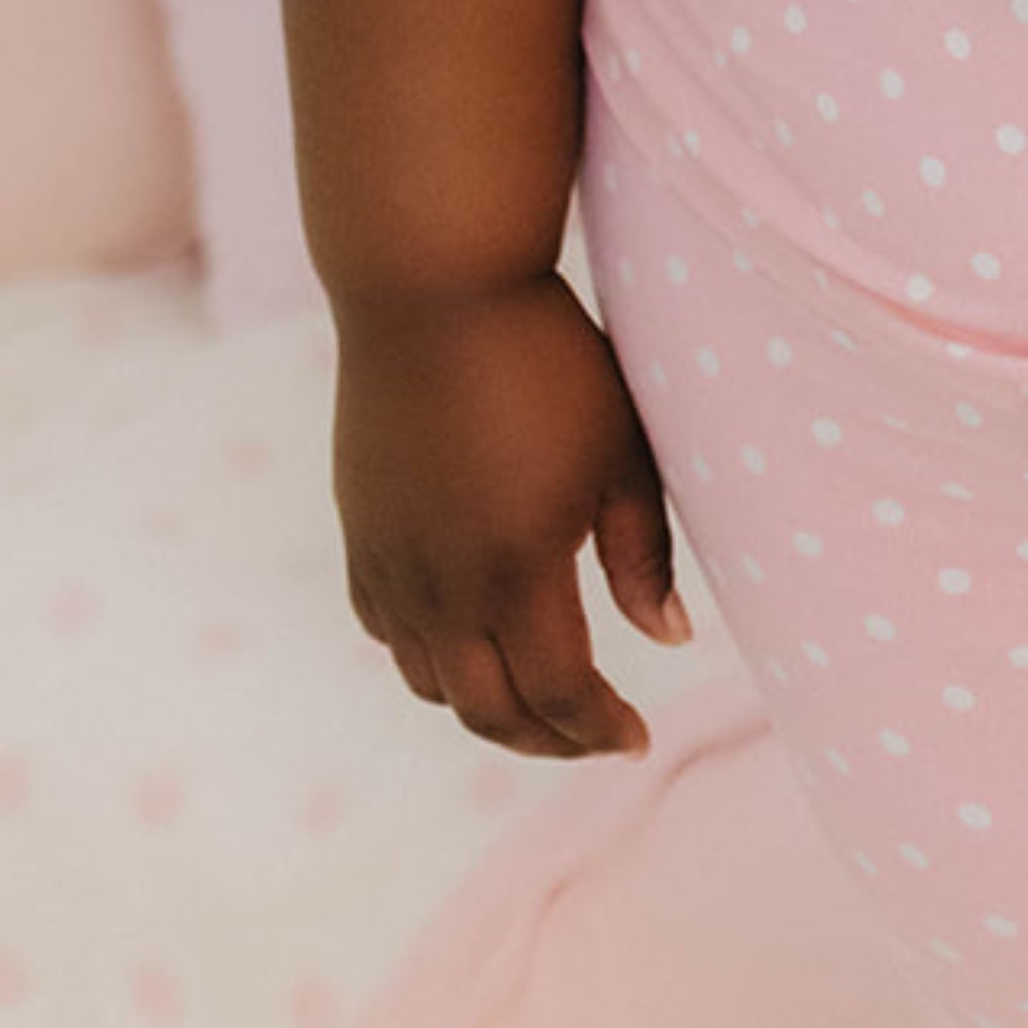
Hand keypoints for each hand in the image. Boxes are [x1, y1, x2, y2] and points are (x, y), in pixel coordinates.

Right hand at [330, 270, 694, 761]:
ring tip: (539, 698)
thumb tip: (669, 640)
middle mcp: (442, 584)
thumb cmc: (547, 359)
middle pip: (490, 711)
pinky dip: (430, 660)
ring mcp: (390, 563)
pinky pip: (387, 632)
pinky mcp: (359, 534)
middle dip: (548, 741)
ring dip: (487, 707)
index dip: (599, 729)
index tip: (637, 736)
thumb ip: (641, 555)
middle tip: (593, 737)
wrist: (432, 287)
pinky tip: (469, 642)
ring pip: (431, 683)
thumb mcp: (620, 451)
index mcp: (517, 567)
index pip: (560, 694)